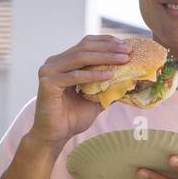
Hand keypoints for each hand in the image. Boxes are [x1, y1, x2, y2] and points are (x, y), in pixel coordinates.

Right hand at [30, 35, 132, 149]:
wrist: (55, 136)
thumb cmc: (72, 118)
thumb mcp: (95, 99)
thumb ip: (107, 87)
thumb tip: (130, 79)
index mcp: (64, 62)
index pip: (86, 44)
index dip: (107, 42)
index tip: (126, 45)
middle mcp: (54, 62)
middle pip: (85, 47)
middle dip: (109, 47)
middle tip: (128, 50)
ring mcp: (49, 71)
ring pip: (80, 58)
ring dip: (105, 57)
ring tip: (124, 60)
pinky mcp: (48, 83)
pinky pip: (75, 76)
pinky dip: (93, 75)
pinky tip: (109, 75)